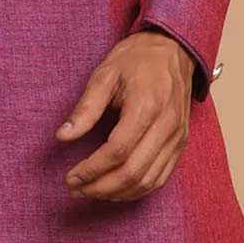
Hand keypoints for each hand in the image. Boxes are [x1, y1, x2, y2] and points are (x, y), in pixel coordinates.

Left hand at [54, 29, 193, 200]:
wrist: (172, 49)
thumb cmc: (136, 59)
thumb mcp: (104, 75)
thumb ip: (85, 108)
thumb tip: (62, 136)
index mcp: (147, 106)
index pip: (117, 151)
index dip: (92, 169)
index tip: (70, 177)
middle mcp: (167, 126)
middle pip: (133, 172)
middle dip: (101, 187)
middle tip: (76, 188)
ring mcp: (177, 137)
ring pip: (148, 181)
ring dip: (117, 193)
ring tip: (91, 191)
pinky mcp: (181, 144)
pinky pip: (161, 177)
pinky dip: (137, 190)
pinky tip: (116, 189)